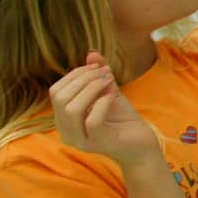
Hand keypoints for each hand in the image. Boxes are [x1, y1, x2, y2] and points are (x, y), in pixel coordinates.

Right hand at [50, 51, 159, 167]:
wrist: (141, 141)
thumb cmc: (122, 118)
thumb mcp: (109, 91)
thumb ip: (99, 74)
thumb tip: (92, 53)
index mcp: (64, 118)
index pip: (56, 91)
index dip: (75, 75)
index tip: (97, 67)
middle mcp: (66, 131)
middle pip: (60, 98)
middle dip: (83, 79)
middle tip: (105, 73)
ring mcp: (80, 140)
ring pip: (71, 110)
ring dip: (91, 89)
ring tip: (109, 81)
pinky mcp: (97, 144)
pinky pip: (92, 121)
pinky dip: (103, 103)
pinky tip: (113, 95)